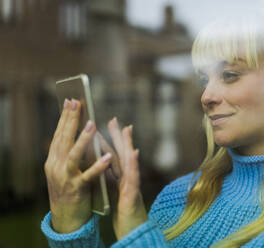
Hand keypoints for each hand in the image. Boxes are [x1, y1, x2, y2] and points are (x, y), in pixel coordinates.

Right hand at [44, 99, 111, 232]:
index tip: (71, 101)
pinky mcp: (77, 189)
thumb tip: (77, 130)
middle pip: (64, 140)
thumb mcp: (64, 168)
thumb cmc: (69, 188)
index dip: (65, 118)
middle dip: (71, 121)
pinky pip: (88, 176)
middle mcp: (56, 167)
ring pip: (73, 155)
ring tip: (92, 124)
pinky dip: (98, 166)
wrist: (65, 217)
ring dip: (83, 139)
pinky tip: (108, 157)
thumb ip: (69, 151)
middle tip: (78, 103)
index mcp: (53, 160)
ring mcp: (65, 178)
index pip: (59, 134)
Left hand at [107, 118, 147, 239]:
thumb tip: (106, 170)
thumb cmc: (126, 217)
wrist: (134, 234)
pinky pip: (133, 178)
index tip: (103, 128)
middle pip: (122, 155)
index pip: (113, 158)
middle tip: (114, 120)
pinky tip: (134, 152)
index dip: (108, 142)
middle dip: (118, 137)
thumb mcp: (117, 196)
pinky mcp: (133, 196)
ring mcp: (132, 186)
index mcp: (121, 180)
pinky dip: (134, 164)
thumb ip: (115, 182)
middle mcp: (128, 180)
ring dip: (128, 145)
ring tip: (126, 129)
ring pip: (130, 162)